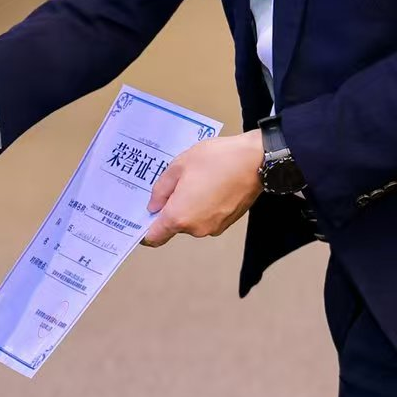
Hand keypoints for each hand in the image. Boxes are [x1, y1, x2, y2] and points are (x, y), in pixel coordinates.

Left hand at [141, 130, 263, 246]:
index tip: (141, 219)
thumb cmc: (215, 159)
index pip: (154, 237)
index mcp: (179, 216)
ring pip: (191, 221)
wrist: (255, 161)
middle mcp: (196, 229)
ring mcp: (213, 228)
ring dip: (189, 206)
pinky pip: (206, 218)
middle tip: (175, 184)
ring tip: (195, 180)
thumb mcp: (179, 166)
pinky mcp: (227, 223)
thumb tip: (153, 207)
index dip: (144, 231)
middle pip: (173, 226)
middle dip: (171, 208)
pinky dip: (203, 206)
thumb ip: (161, 189)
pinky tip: (209, 185)